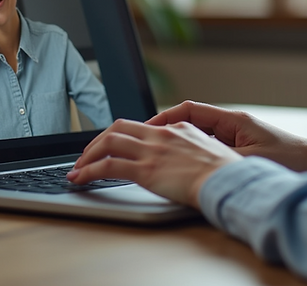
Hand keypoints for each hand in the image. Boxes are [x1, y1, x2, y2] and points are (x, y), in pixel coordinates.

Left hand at [67, 119, 242, 207]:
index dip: (119, 135)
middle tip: (86, 156)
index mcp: (177, 128)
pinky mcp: (145, 170)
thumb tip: (189, 162)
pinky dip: (88, 171)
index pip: (139, 125)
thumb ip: (194, 151)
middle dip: (97, 142)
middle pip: (118, 128)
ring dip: (87, 156)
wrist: (228, 181)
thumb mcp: (211, 152)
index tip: (110, 146)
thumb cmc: (227, 174)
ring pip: (107, 144)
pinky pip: (107, 167)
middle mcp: (161, 135)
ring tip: (77, 169)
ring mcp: (152, 151)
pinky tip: (79, 179)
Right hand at [146, 100, 306, 174]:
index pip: (189, 111)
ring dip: (176, 143)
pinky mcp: (240, 149)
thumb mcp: (252, 161)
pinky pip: (208, 147)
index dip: (164, 118)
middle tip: (141, 142)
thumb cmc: (292, 160)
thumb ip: (223, 160)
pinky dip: (192, 154)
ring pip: (196, 135)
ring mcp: (235, 136)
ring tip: (155, 155)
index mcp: (233, 120)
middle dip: (163, 130)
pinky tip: (181, 167)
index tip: (146, 130)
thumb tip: (195, 162)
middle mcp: (231, 124)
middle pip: (188, 121)